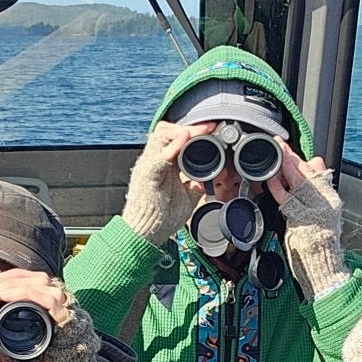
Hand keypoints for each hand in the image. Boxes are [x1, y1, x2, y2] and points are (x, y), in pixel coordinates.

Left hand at [0, 273, 106, 361]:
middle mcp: (65, 303)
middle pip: (41, 278)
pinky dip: (29, 295)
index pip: (37, 279)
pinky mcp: (70, 321)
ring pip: (45, 285)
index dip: (16, 275)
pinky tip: (11, 297)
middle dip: (13, 278)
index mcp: (56, 304)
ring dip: (18, 285)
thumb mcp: (29, 338)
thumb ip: (18, 325)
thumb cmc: (49, 360)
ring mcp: (69, 310)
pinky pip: (51, 301)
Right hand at [121, 122, 210, 244]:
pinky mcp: (146, 176)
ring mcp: (148, 166)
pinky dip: (172, 147)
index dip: (193, 130)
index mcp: (162, 165)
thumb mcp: (187, 197)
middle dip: (189, 126)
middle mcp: (153, 162)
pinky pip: (158, 157)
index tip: (213, 129)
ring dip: (181, 132)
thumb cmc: (161, 218)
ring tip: (198, 133)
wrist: (145, 235)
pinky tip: (184, 140)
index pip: (174, 137)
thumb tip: (217, 174)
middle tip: (209, 128)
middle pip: (166, 131)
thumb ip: (198, 183)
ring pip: (160, 136)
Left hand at [266, 149, 349, 296]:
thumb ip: (321, 186)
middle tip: (280, 143)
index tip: (288, 147)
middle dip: (291, 156)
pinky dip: (279, 187)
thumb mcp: (327, 210)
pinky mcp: (301, 219)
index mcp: (330, 197)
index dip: (300, 158)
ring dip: (286, 166)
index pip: (315, 171)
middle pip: (306, 172)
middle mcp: (324, 200)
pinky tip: (272, 178)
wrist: (324, 264)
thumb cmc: (321, 240)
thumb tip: (317, 161)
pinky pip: (288, 199)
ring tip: (276, 153)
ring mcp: (313, 209)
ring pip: (298, 181)